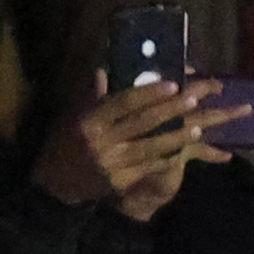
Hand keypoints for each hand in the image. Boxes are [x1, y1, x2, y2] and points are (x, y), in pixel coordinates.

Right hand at [36, 75, 206, 218]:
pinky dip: (167, 158)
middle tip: (192, 100)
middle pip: (142, 123)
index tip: (172, 84)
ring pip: (151, 147)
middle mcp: (103, 141)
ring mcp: (113, 163)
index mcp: (90, 120)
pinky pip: (149, 166)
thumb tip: (103, 71)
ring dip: (175, 138)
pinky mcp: (121, 181)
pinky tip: (184, 151)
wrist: (55, 182)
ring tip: (198, 128)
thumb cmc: (65, 142)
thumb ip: (93, 97)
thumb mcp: (74, 116)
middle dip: (169, 111)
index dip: (149, 93)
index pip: (124, 103)